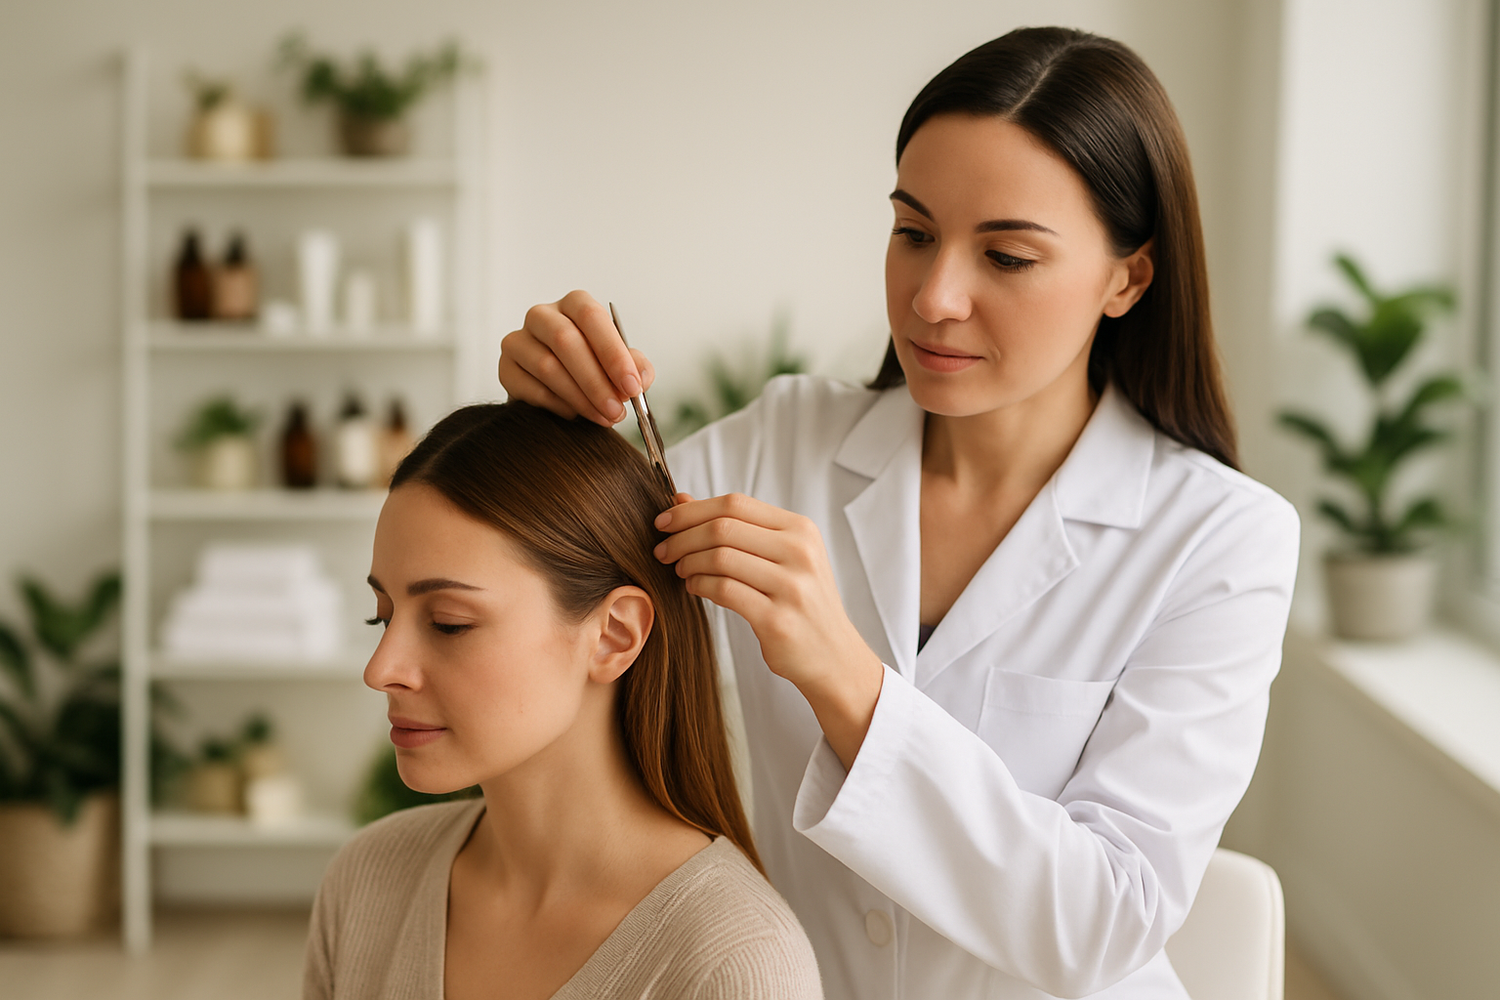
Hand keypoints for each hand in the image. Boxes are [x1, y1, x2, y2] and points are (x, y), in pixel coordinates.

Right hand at [498, 290, 655, 426]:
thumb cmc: (592, 368)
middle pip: (565, 341)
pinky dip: (556, 405)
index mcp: (574, 305)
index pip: (592, 316)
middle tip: (616, 411)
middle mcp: (542, 316)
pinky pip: (529, 388)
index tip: (632, 386)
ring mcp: (519, 340)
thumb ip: (635, 367)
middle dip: (596, 381)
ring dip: (580, 397)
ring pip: (547, 366)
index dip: (613, 353)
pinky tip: (574, 415)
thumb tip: (640, 378)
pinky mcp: (506, 368)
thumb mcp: (619, 364)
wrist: (557, 389)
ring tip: (602, 417)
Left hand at [654, 493, 883, 768]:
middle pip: (723, 527)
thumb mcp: (779, 557)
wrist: (834, 655)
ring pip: (720, 557)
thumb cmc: (800, 602)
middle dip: (682, 536)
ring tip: (679, 570)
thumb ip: (735, 528)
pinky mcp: (777, 619)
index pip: (735, 504)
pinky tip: (693, 588)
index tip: (664, 521)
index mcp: (800, 529)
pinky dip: (699, 585)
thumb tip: (680, 499)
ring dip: (688, 562)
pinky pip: (724, 590)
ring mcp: (791, 586)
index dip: (692, 510)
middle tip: (663, 550)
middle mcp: (799, 552)